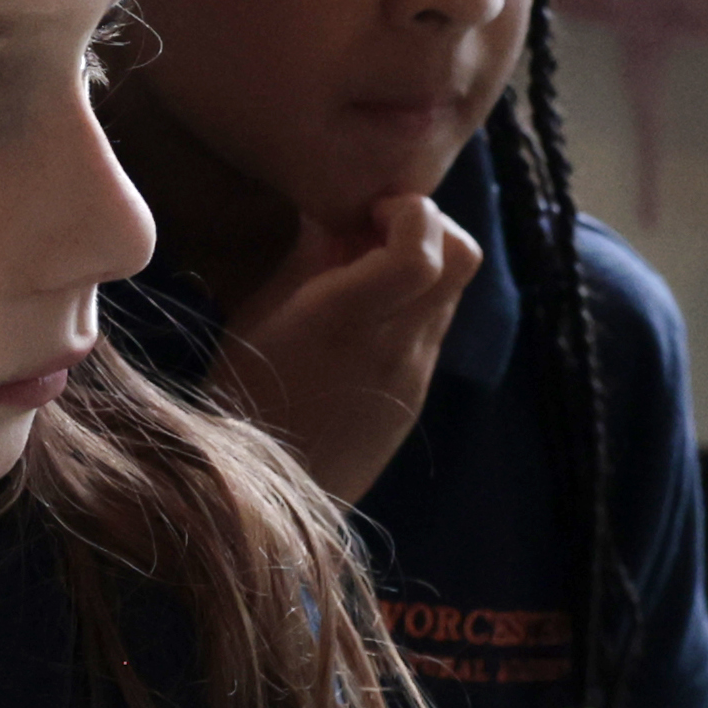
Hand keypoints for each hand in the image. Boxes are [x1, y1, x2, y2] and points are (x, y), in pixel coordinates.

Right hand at [220, 195, 480, 501]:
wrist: (263, 500)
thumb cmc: (244, 396)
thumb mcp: (259, 315)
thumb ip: (309, 257)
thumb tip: (340, 208)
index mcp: (350, 321)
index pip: (426, 249)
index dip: (409, 211)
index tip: (366, 212)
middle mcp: (398, 346)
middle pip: (464, 257)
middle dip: (427, 226)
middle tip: (373, 233)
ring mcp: (415, 375)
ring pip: (452, 291)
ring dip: (420, 265)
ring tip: (361, 275)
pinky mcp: (416, 396)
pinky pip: (432, 329)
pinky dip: (411, 305)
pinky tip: (363, 320)